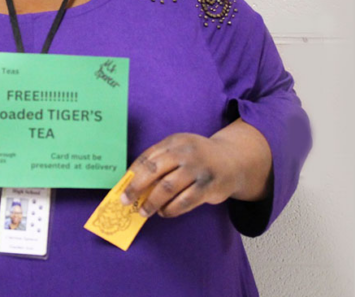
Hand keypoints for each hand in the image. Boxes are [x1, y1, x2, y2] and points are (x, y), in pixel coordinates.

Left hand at [120, 125, 270, 218]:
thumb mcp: (180, 149)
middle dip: (136, 187)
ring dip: (152, 202)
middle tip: (126, 201)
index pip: (148, 156)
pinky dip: (170, 210)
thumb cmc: (197, 157)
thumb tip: (133, 182)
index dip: (132, 173)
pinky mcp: (208, 187)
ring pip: (167, 188)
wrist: (233, 161)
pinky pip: (184, 202)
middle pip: (154, 170)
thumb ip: (160, 160)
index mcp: (175, 142)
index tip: (122, 187)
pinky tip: (163, 212)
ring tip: (144, 211)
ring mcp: (198, 170)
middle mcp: (186, 153)